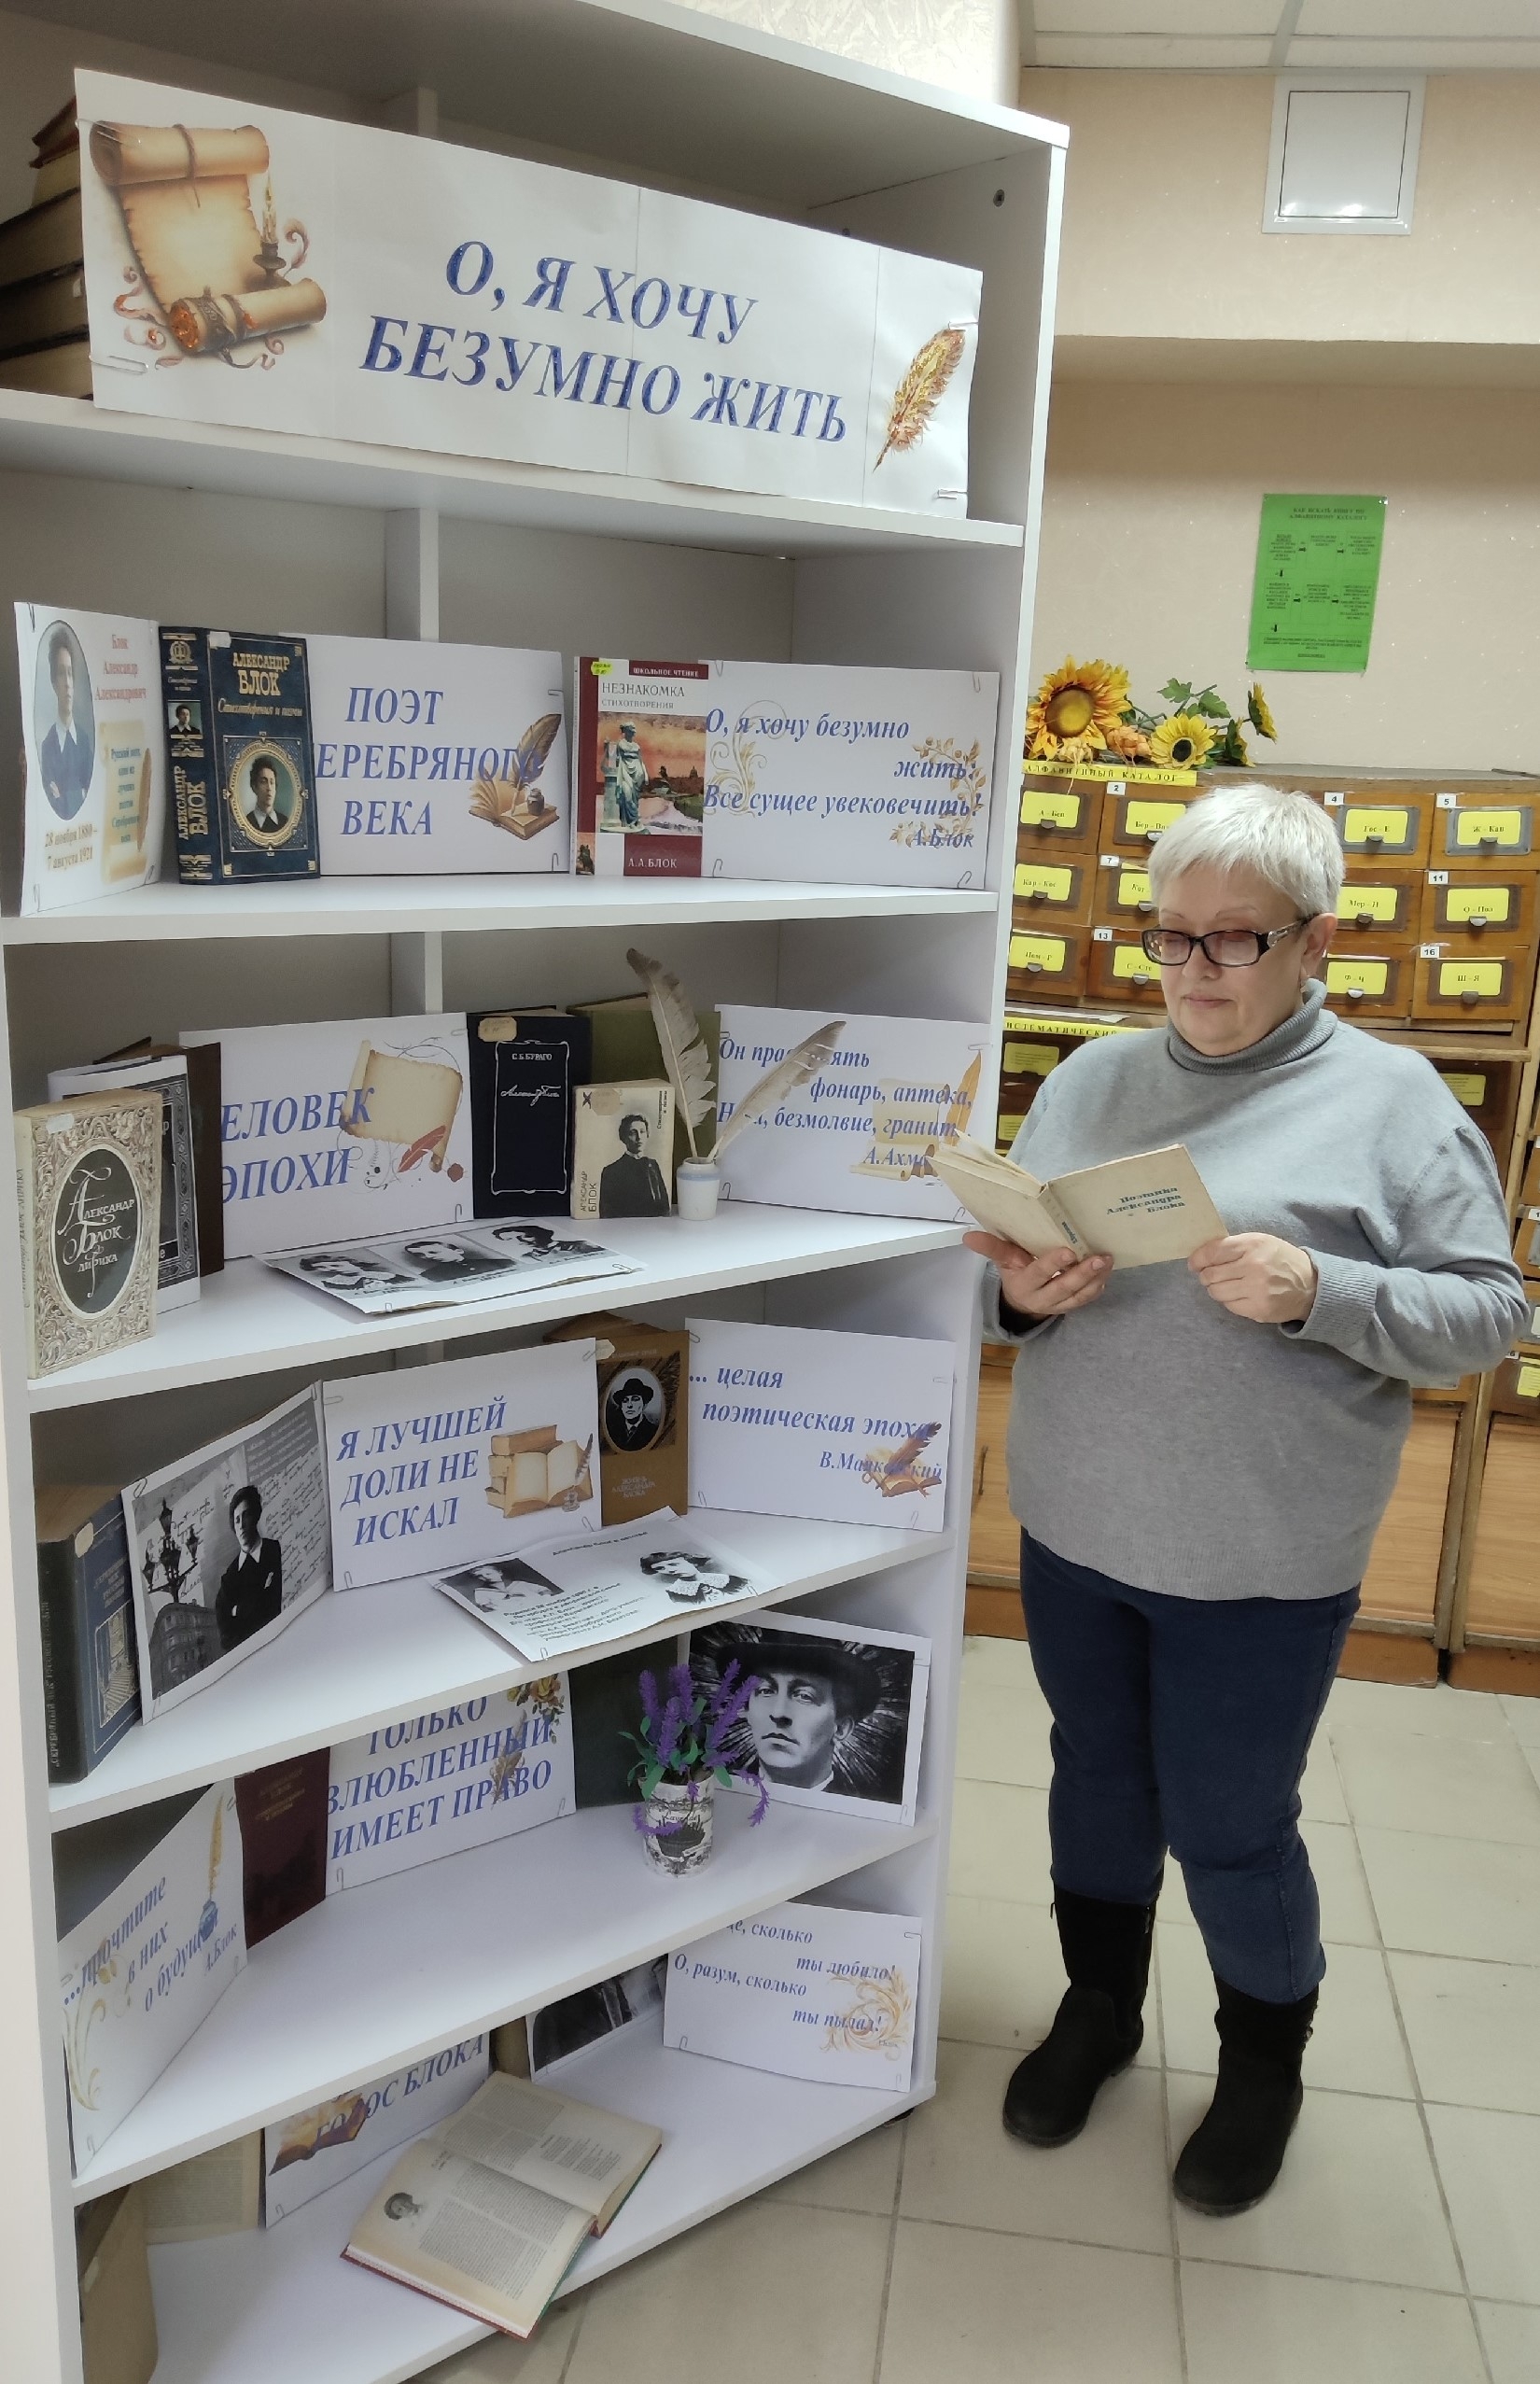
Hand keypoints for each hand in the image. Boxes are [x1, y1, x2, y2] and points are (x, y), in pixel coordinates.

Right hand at [964, 1231, 1113, 1319]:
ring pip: (1078, 1295)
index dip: (1052, 1265)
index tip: (1067, 1251)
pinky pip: (1085, 1300)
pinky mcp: (1069, 1306)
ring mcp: (1057, 1305)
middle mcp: (1041, 1298)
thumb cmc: (1014, 1272)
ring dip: (1095, 1279)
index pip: (1038, 1274)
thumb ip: (991, 1247)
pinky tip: (1106, 1273)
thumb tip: (968, 1236)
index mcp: (1023, 1284)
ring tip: (1107, 1261)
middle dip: (1082, 1273)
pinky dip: (1097, 1287)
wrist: (1020, 1302)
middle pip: (1063, 1287)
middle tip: (1099, 1258)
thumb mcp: (1002, 1260)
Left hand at [1188, 1233, 1316, 1324]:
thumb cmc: (1281, 1260)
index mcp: (1253, 1245)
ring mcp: (1256, 1290)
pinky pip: (1229, 1305)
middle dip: (1205, 1275)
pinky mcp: (1258, 1309)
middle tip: (1209, 1275)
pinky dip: (1229, 1300)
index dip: (1198, 1259)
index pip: (1213, 1252)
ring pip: (1216, 1292)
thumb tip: (1203, 1256)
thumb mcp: (1262, 1242)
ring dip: (1215, 1288)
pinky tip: (1239, 1294)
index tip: (1194, 1263)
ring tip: (1225, 1284)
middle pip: (1211, 1274)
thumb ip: (1234, 1245)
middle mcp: (1254, 1266)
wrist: (1310, 1286)